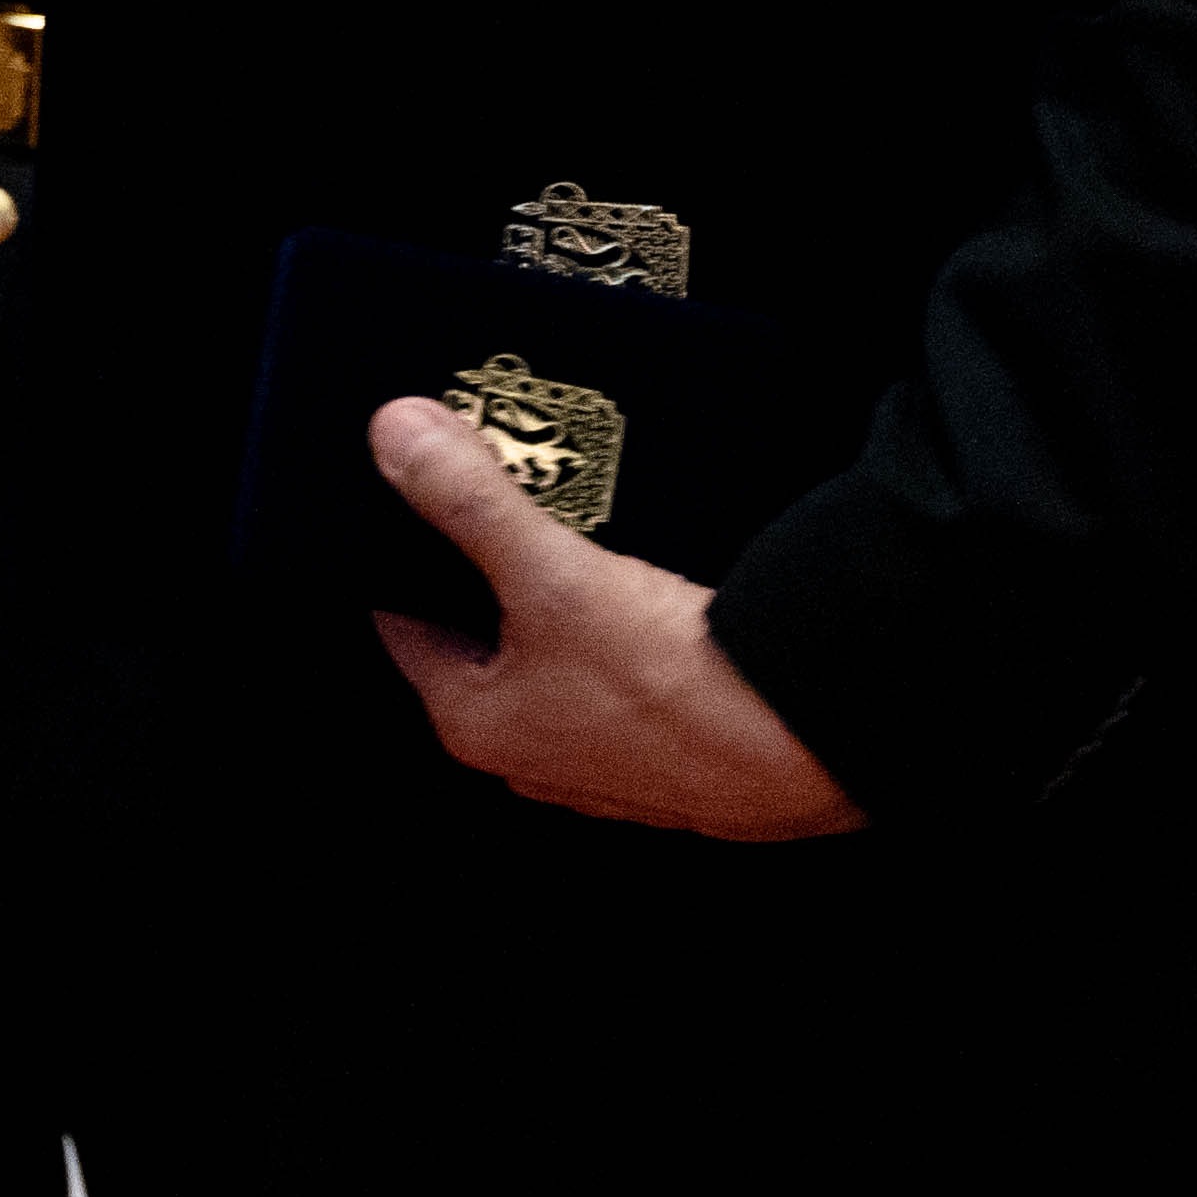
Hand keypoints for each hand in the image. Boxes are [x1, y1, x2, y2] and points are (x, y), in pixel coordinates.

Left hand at [362, 393, 866, 839]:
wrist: (800, 751)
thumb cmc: (670, 688)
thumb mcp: (553, 574)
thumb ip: (470, 500)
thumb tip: (396, 433)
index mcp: (471, 721)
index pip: (404, 621)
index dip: (408, 554)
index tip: (420, 499)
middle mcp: (525, 754)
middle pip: (481, 638)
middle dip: (488, 573)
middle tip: (504, 503)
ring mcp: (596, 763)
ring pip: (552, 659)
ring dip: (558, 605)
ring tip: (578, 537)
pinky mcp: (660, 756)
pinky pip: (615, 680)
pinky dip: (617, 637)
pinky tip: (645, 595)